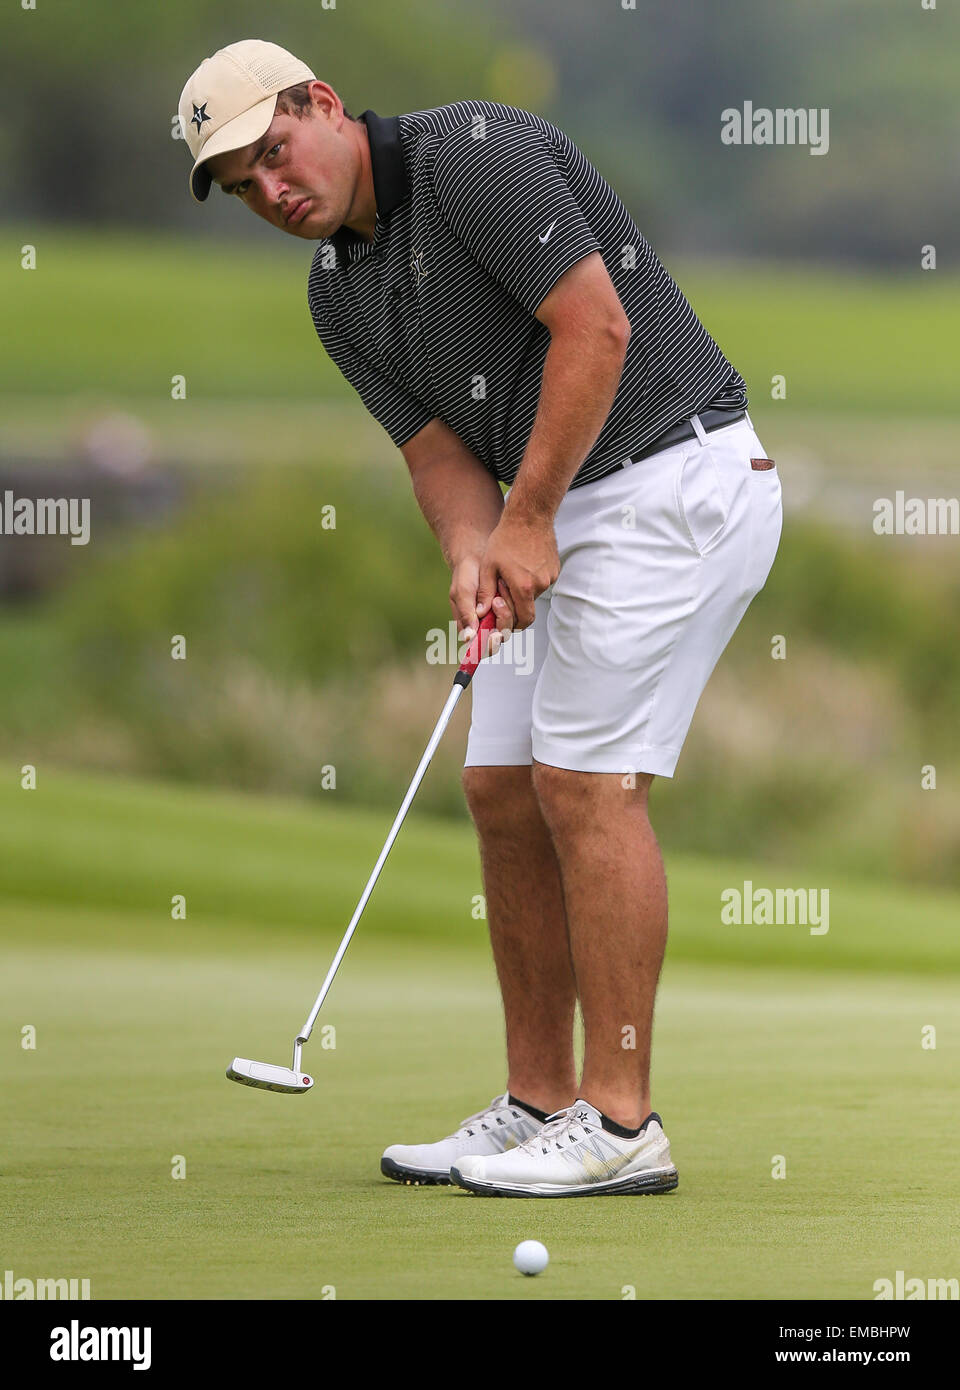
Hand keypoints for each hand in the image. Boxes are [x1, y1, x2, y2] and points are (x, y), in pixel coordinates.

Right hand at [449, 557, 513, 656]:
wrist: (479, 556)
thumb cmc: (466, 575)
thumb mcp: (461, 592)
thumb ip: (465, 613)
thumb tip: (469, 637)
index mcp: (470, 628)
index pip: (480, 648)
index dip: (489, 646)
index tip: (494, 634)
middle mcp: (485, 626)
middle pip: (499, 638)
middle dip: (502, 621)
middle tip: (497, 601)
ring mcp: (498, 618)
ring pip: (510, 626)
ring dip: (508, 610)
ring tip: (499, 590)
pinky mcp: (511, 608)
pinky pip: (518, 613)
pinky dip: (514, 602)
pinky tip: (506, 587)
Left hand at [477, 511, 559, 630]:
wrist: (529, 516)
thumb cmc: (505, 539)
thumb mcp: (489, 566)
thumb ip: (485, 593)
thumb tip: (481, 614)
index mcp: (524, 587)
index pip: (524, 620)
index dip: (513, 622)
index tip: (501, 611)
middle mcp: (540, 584)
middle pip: (528, 608)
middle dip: (515, 605)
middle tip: (502, 590)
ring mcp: (550, 576)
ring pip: (534, 594)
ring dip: (522, 590)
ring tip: (511, 571)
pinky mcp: (554, 569)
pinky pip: (541, 582)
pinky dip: (531, 579)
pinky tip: (522, 564)